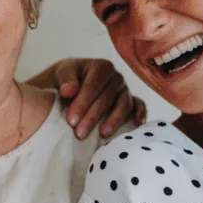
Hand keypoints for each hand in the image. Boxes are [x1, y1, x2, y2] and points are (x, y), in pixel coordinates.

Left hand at [27, 58, 146, 138]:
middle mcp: (116, 77)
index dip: (83, 102)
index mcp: (101, 67)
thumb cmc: (67, 81)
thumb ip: (65, 80)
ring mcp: (125, 90)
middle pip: (107, 97)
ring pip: (124, 105)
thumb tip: (69, 91)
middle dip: (93, 116)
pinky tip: (136, 125)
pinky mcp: (132, 102)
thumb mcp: (61, 74)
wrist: (72, 87)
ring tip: (102, 135)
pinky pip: (139, 106)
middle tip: (79, 133)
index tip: (71, 120)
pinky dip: (140, 114)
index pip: (94, 84)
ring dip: (114, 121)